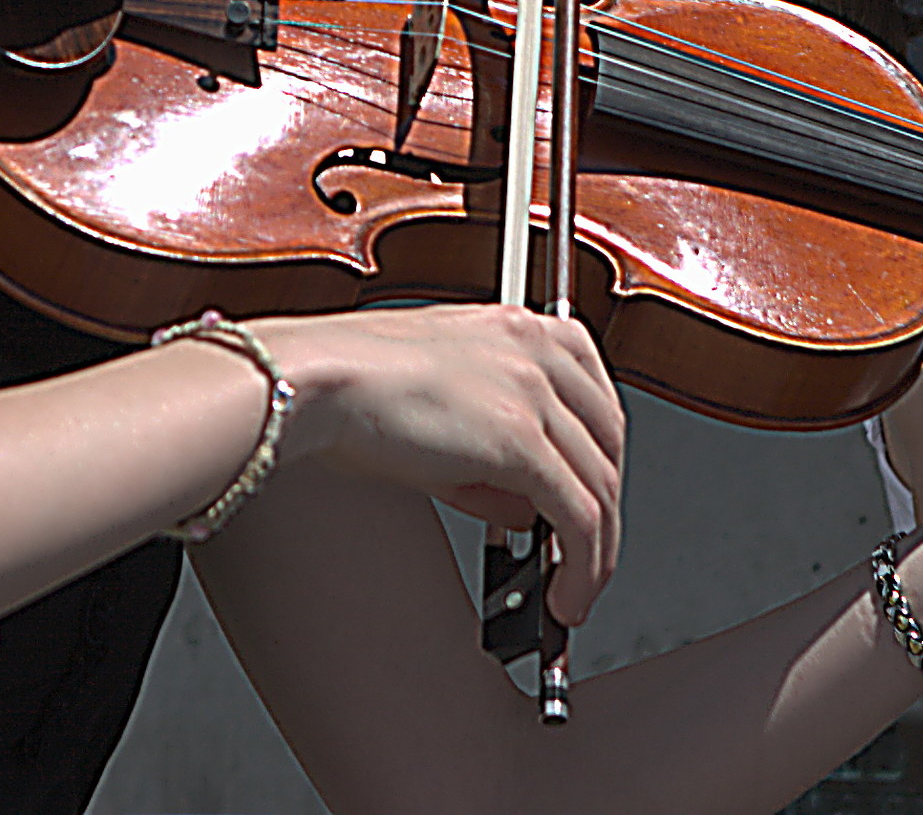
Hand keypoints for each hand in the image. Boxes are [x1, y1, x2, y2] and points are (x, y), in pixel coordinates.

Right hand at [254, 303, 626, 624]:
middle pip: (609, 442)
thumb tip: (531, 508)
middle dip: (605, 507)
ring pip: (602, 485)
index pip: (595, 397)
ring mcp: (534, 392)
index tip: (593, 493)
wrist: (313, 380)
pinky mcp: (520, 440)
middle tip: (585, 554)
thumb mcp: (443, 408)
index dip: (602, 457)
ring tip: (577, 592)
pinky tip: (567, 595)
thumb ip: (496, 453)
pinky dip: (585, 566)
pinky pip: (579, 517)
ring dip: (598, 552)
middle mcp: (537, 350)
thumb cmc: (350, 386)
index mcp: (520, 327)